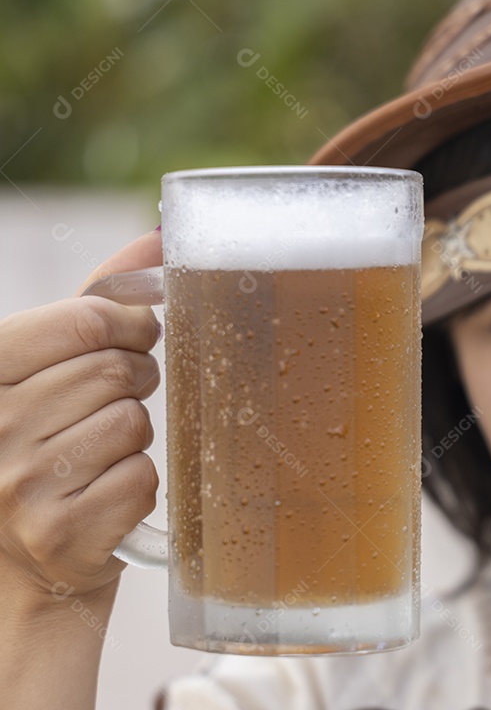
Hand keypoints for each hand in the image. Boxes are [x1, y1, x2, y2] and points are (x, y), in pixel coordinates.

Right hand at [0, 230, 163, 603]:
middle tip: (117, 403)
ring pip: (133, 423)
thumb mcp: (52, 367)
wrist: (33, 565)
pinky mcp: (61, 532)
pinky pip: (143, 477)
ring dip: (136, 435)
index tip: (134, 340)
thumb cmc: (51, 444)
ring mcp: (21, 484)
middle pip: (116, 371)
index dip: (131, 327)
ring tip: (103, 452)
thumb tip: (160, 235)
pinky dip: (141, 483)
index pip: (87, 320)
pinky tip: (107, 494)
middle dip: (135, 383)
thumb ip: (98, 299)